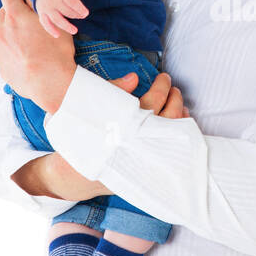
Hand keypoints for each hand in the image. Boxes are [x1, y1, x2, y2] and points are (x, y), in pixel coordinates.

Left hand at [0, 0, 75, 112]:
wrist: (50, 83)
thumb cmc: (56, 52)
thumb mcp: (55, 24)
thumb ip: (40, 8)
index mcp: (15, 16)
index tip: (26, 2)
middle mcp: (2, 30)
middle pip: (2, 13)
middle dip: (12, 14)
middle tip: (27, 21)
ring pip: (0, 33)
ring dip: (10, 32)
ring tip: (26, 41)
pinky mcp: (0, 64)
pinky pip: (0, 51)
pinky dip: (8, 49)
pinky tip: (21, 55)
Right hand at [8, 72, 188, 199]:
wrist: (75, 177)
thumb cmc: (81, 141)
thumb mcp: (89, 112)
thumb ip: (112, 91)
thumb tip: (133, 78)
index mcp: (126, 127)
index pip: (155, 100)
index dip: (162, 86)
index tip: (163, 78)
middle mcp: (140, 144)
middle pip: (171, 116)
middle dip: (175, 98)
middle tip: (172, 88)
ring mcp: (147, 159)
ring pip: (175, 134)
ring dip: (180, 114)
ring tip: (176, 103)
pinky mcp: (149, 170)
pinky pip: (173, 150)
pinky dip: (178, 134)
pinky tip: (176, 124)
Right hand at [34, 0, 87, 37]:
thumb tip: (79, 1)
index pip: (73, 3)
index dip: (80, 9)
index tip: (86, 13)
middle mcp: (53, 0)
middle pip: (67, 12)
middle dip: (76, 15)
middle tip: (81, 16)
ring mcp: (46, 7)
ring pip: (57, 20)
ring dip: (67, 27)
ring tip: (75, 31)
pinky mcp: (41, 12)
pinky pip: (44, 23)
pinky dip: (50, 30)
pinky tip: (57, 35)